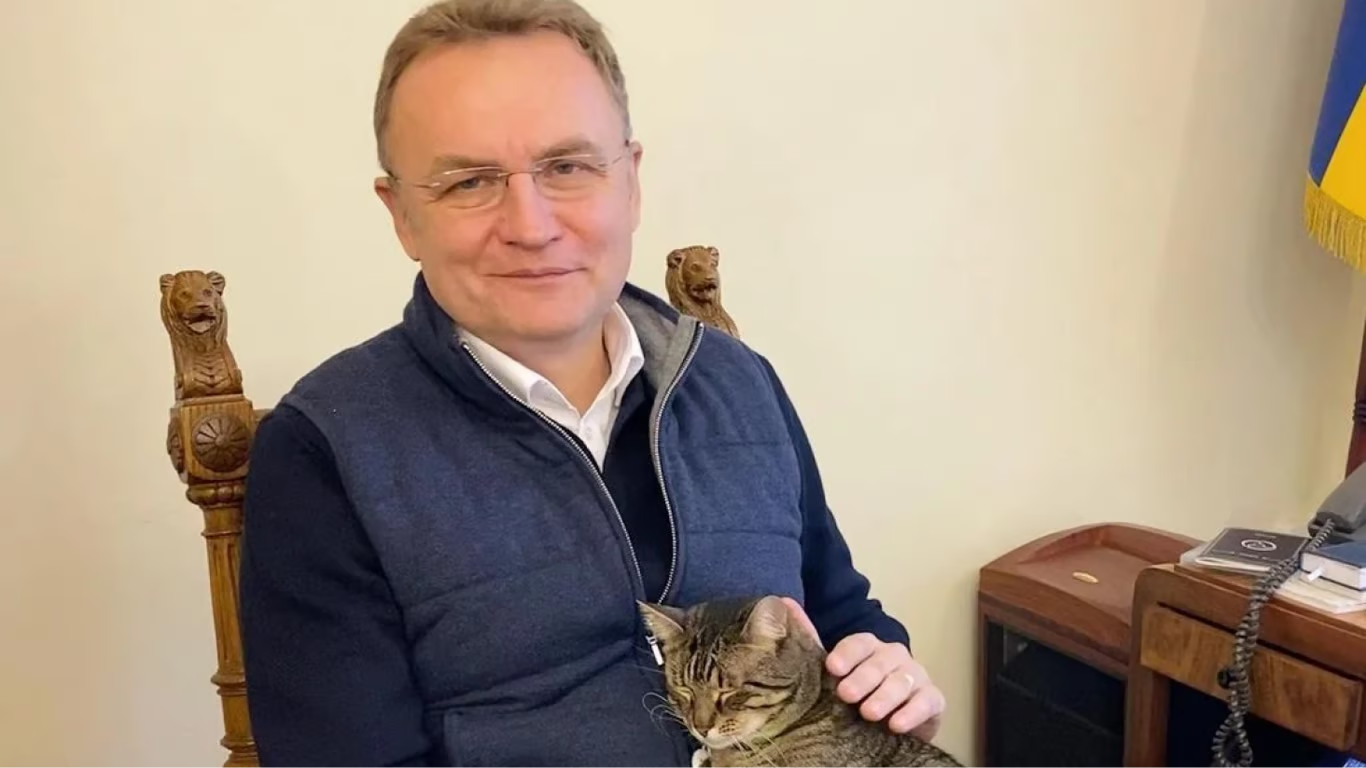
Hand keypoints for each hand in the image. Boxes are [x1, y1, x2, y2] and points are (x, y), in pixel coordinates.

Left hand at [780, 597, 945, 739]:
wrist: (897, 720)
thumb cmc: (861, 693)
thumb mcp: (835, 672)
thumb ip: (810, 639)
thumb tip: (783, 601)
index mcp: (870, 648)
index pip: (860, 642)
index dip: (846, 653)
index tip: (831, 667)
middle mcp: (894, 657)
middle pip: (881, 660)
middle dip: (864, 677)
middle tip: (846, 694)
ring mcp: (916, 677)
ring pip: (903, 680)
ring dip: (885, 696)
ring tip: (868, 713)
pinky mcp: (933, 700)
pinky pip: (927, 701)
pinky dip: (913, 713)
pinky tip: (896, 724)